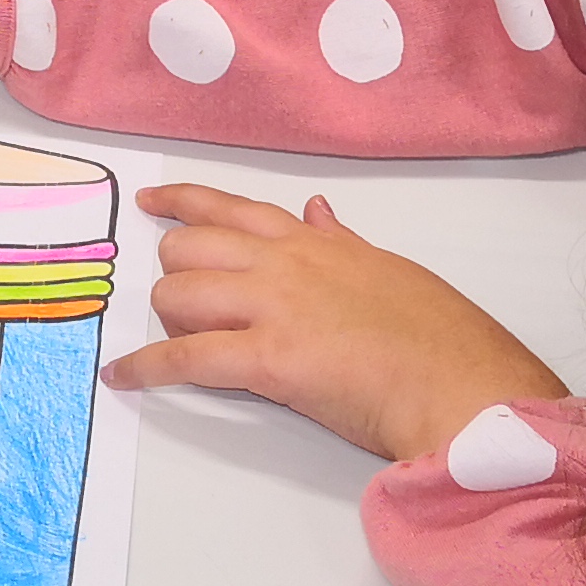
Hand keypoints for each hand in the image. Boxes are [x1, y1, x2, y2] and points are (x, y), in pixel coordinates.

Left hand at [103, 183, 565, 463]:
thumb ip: (344, 243)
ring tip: (177, 343)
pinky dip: (145, 368)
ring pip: (179, 296)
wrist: (463, 383)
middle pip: (191, 249)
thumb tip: (320, 211)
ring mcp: (274, 308)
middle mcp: (286, 265)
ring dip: (167, 320)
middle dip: (176, 276)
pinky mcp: (268, 359)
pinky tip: (122, 377)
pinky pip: (184, 357)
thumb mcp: (391, 269)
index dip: (184, 202)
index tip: (153, 203)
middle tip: (182, 306)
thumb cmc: (442, 338)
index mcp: (317, 244)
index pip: (235, 208)